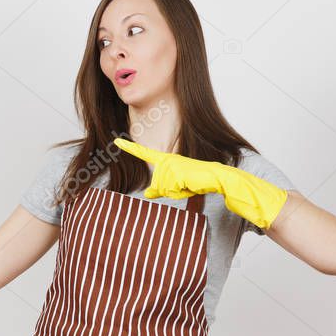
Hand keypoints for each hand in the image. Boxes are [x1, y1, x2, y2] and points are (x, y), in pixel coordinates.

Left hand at [113, 137, 287, 230]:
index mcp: (167, 160)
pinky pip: (171, 188)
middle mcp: (168, 159)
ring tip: (189, 185)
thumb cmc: (200, 182)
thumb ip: (162, 189)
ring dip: (176, 192)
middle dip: (169, 192)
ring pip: (163, 188)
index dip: (130, 147)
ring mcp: (172, 164)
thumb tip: (147, 194)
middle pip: (157, 185)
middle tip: (186, 186)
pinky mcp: (178, 170)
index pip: (145, 153)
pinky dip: (181, 191)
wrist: (220, 178)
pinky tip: (191, 184)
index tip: (116, 140)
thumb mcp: (177, 188)